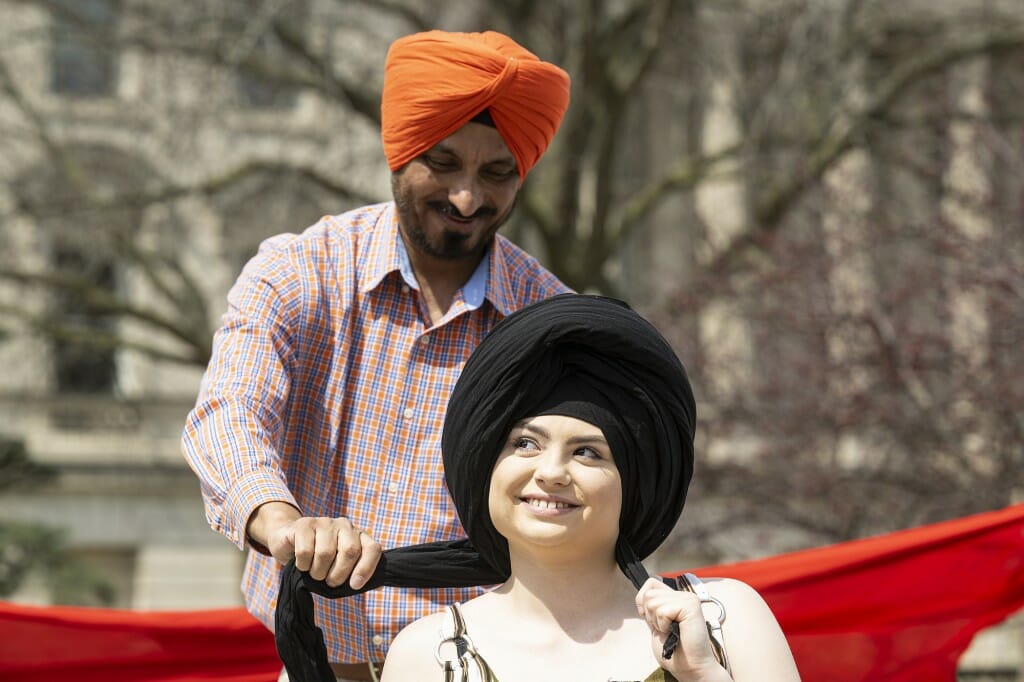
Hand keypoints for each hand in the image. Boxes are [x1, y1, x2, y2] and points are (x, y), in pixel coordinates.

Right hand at [248, 502, 381, 588]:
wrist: (288, 543)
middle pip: (350, 551)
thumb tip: (379, 587)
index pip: (372, 549)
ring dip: (318, 572)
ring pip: (326, 553)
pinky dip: (303, 565)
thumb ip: (358, 575)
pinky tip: (302, 564)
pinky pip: (305, 551)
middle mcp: (345, 526)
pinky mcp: (304, 523)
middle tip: (329, 582)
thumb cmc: (319, 561)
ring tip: (314, 572)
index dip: (366, 569)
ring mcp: (325, 522)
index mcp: (359, 536)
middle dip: (338, 574)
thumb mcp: (341, 568)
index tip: (355, 586)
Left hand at [636, 578, 730, 681]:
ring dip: (657, 622)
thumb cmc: (675, 651)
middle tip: (666, 628)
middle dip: (650, 615)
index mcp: (676, 598)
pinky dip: (664, 625)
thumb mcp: (656, 623)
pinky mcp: (691, 606)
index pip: (650, 583)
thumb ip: (652, 607)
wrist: (690, 667)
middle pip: (649, 593)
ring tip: (671, 630)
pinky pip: (662, 611)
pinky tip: (675, 631)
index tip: (651, 619)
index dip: (643, 600)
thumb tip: (642, 594)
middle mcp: (683, 595)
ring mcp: (688, 599)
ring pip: (652, 601)